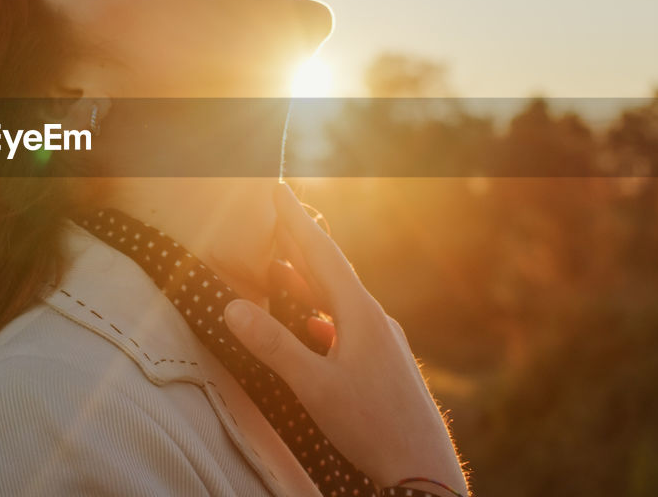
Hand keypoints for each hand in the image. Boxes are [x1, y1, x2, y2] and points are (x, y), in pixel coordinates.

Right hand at [223, 182, 468, 493]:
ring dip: (308, 283)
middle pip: (331, 272)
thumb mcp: (314, 386)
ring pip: (339, 301)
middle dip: (301, 243)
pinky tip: (312, 328)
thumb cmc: (373, 426)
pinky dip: (321, 316)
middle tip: (277, 213)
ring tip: (280, 269)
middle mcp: (375, 320)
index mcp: (361, 314)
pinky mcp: (384, 364)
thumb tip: (233, 306)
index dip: (296, 221)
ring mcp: (383, 342)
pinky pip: (347, 326)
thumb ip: (274, 345)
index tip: (277, 189)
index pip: (322, 255)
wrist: (425, 470)